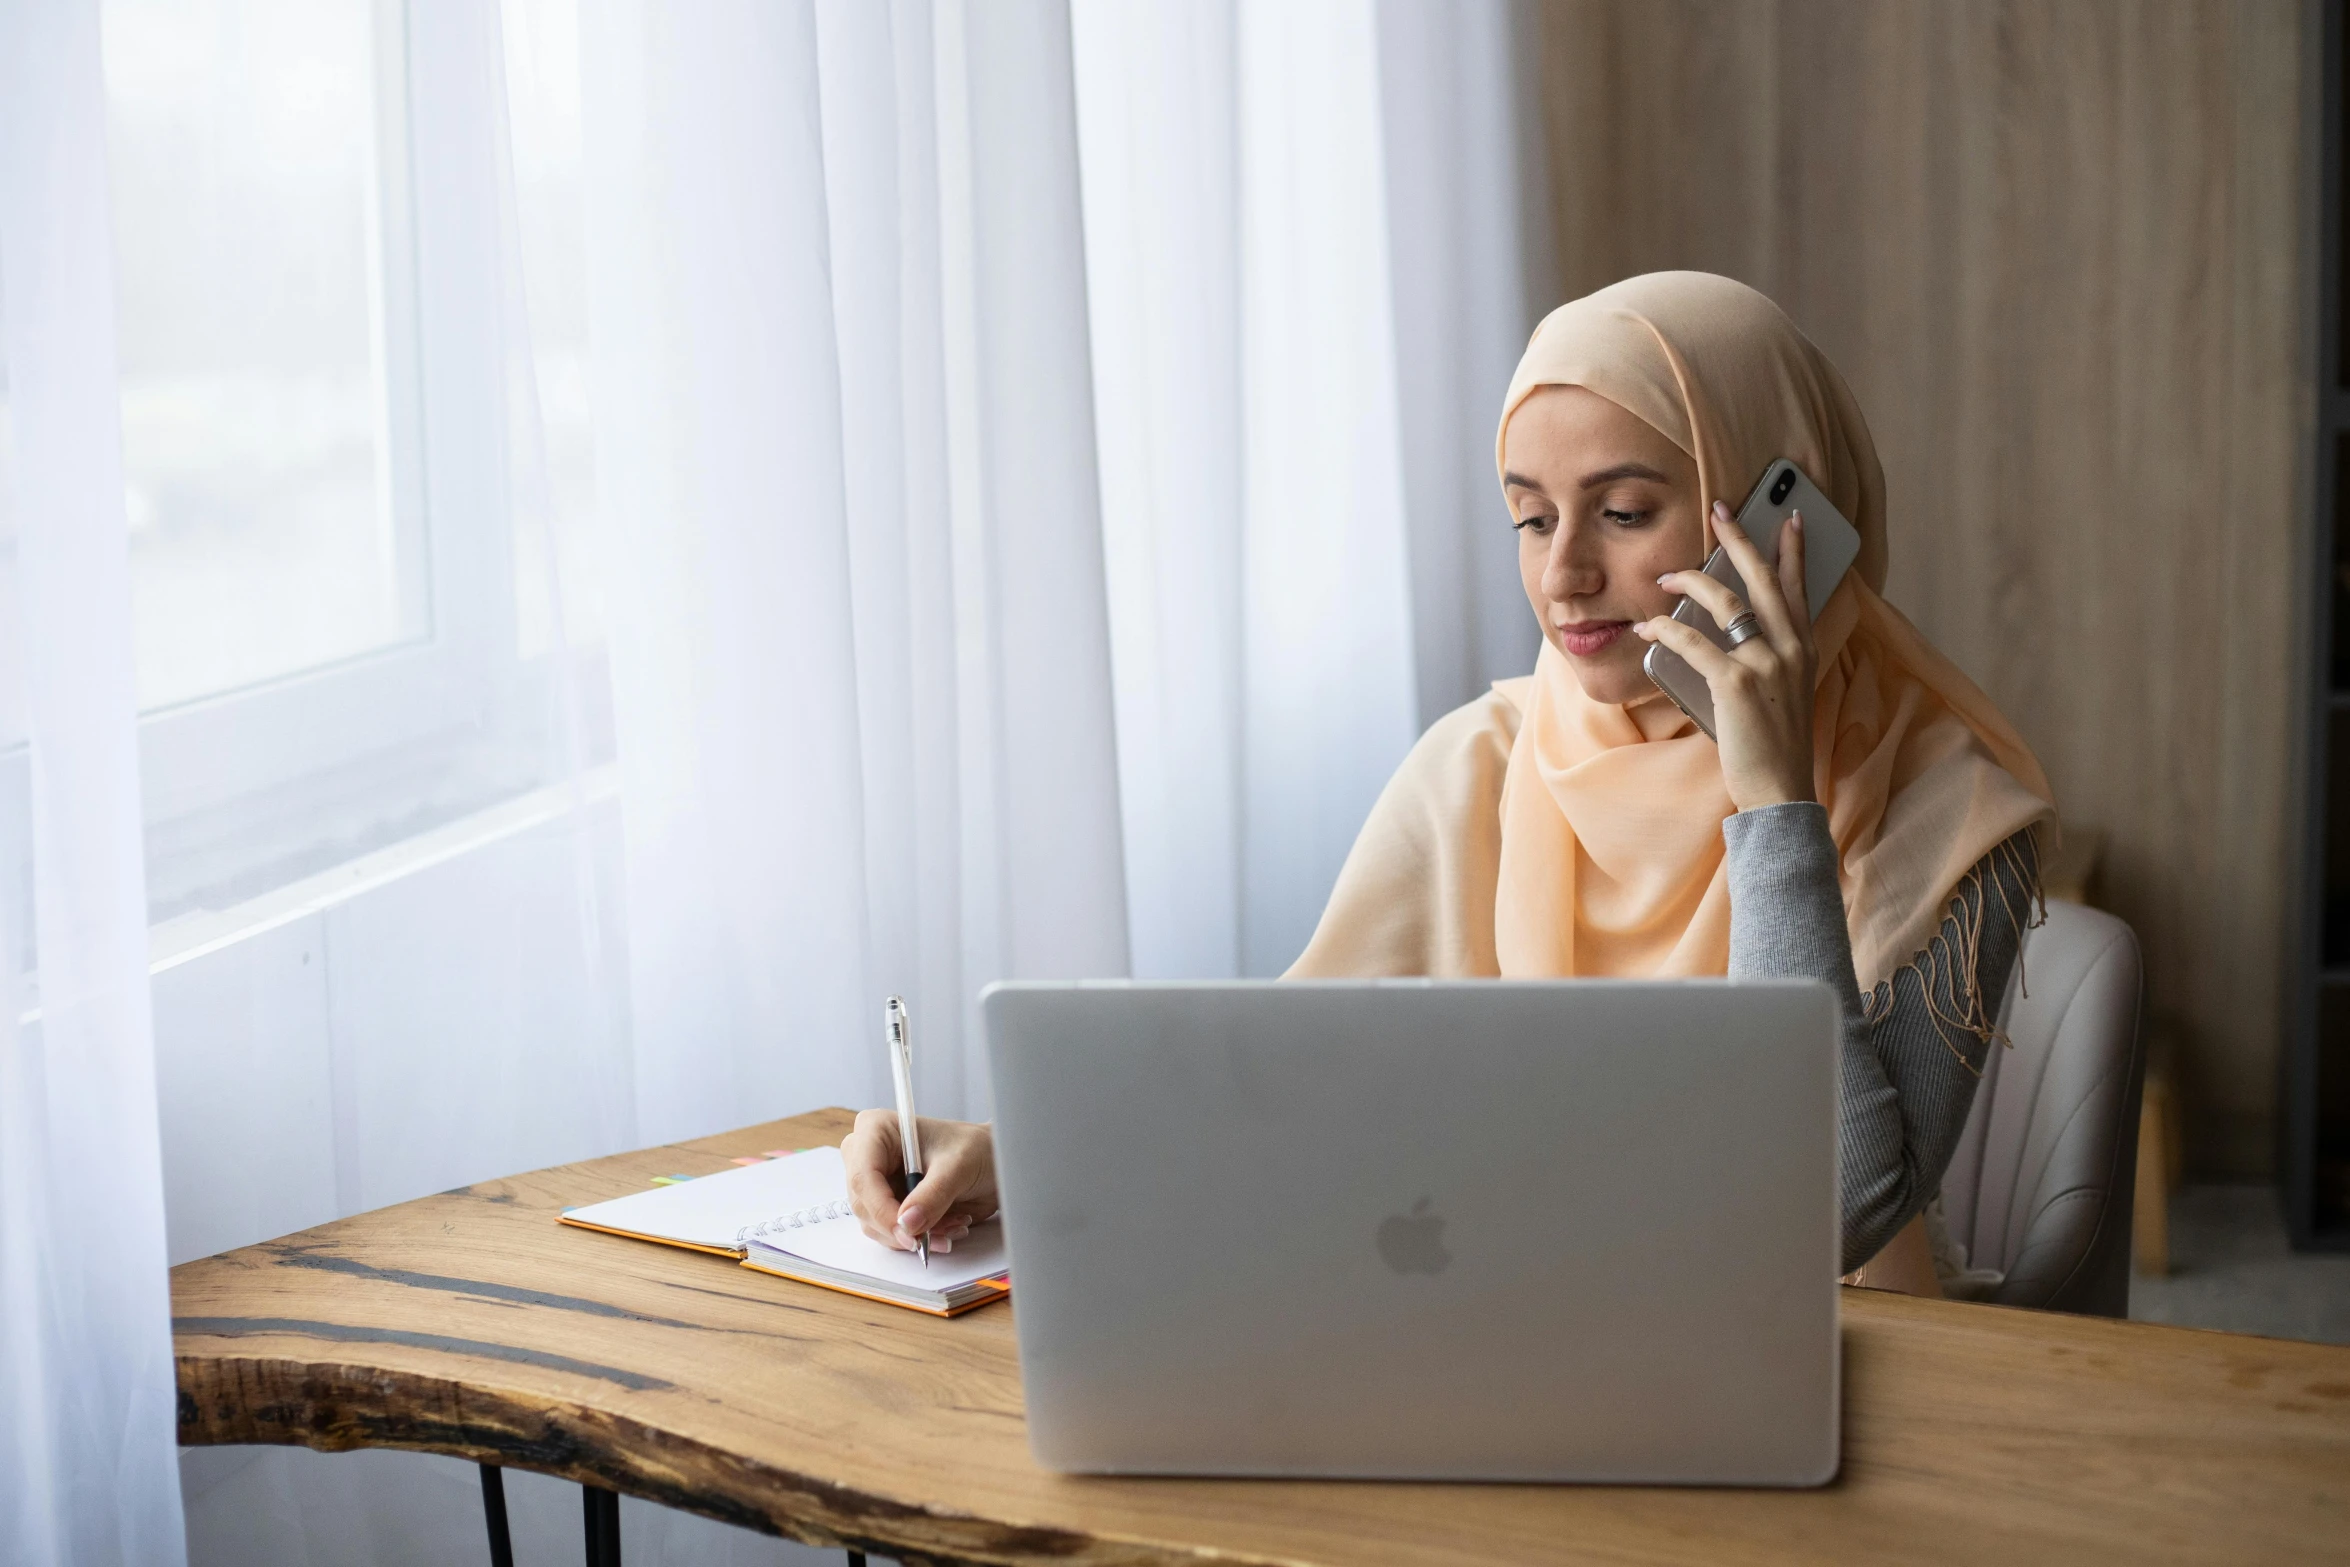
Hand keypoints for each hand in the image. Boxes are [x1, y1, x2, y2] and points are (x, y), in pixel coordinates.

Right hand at [841, 1110, 998, 1252]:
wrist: (991, 1162)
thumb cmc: (975, 1148)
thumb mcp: (958, 1167)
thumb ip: (933, 1195)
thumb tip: (907, 1223)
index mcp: (877, 1130)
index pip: (864, 1176)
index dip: (882, 1209)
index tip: (908, 1232)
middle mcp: (868, 1156)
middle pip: (864, 1205)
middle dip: (900, 1227)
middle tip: (931, 1237)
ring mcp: (877, 1183)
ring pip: (876, 1225)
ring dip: (914, 1234)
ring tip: (952, 1223)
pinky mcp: (888, 1204)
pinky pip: (891, 1233)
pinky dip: (919, 1237)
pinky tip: (947, 1226)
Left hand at [1633, 500, 1817, 810]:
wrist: (1778, 789)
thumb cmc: (1773, 746)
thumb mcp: (1782, 693)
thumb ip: (1764, 660)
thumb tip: (1723, 635)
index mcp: (1804, 650)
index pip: (1798, 588)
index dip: (1791, 551)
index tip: (1786, 518)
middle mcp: (1790, 649)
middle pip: (1762, 579)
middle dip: (1740, 539)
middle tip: (1722, 509)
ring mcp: (1765, 663)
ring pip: (1726, 601)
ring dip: (1691, 581)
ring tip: (1665, 578)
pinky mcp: (1735, 682)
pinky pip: (1693, 641)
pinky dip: (1665, 630)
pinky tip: (1648, 628)